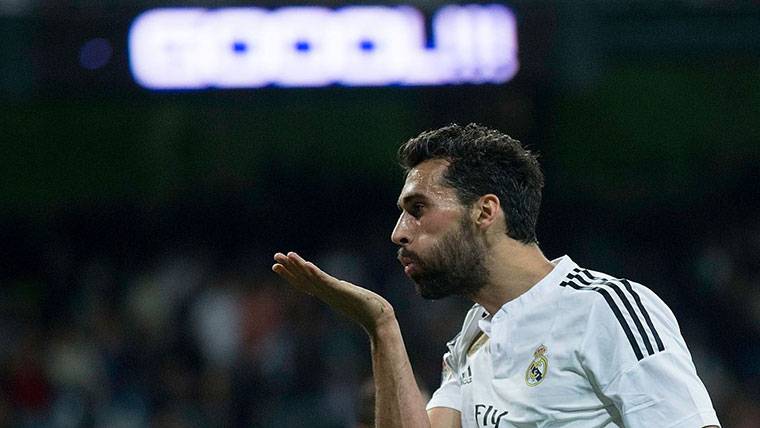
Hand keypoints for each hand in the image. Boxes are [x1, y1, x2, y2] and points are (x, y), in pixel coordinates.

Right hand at [272, 252, 394, 333]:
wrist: (379, 320)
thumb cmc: (370, 310)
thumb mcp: (351, 296)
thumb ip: (343, 291)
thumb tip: (341, 286)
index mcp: (327, 294)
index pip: (304, 283)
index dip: (290, 275)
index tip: (277, 266)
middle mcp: (326, 294)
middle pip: (303, 280)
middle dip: (288, 269)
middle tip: (275, 258)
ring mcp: (332, 293)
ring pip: (311, 278)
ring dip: (298, 267)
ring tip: (287, 256)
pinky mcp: (340, 292)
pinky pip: (325, 281)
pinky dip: (315, 273)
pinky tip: (307, 264)